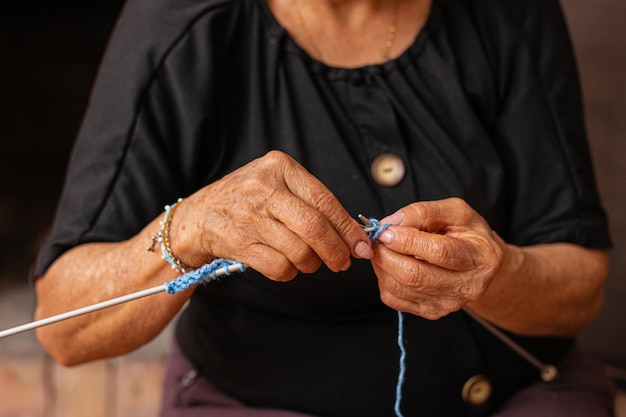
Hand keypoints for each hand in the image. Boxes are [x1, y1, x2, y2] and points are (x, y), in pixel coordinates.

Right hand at [172, 151, 372, 280]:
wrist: (198, 216)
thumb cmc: (248, 200)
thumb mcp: (277, 184)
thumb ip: (312, 202)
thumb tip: (353, 233)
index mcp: (279, 167)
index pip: (325, 200)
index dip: (348, 228)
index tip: (362, 246)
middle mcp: (262, 188)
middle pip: (314, 227)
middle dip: (336, 251)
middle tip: (343, 262)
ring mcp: (248, 216)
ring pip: (299, 251)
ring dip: (311, 264)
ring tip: (309, 261)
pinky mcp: (237, 242)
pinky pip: (279, 268)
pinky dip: (290, 272)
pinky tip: (286, 265)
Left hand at [370, 198, 504, 318]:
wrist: (479, 263)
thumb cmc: (467, 233)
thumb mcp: (455, 211)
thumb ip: (424, 212)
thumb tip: (391, 224)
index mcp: (479, 257)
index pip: (438, 252)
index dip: (407, 241)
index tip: (387, 231)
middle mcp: (467, 286)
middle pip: (415, 276)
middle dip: (387, 255)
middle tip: (376, 239)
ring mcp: (448, 303)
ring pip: (400, 289)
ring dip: (382, 266)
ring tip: (381, 249)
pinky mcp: (430, 311)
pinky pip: (394, 299)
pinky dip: (383, 279)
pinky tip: (389, 264)